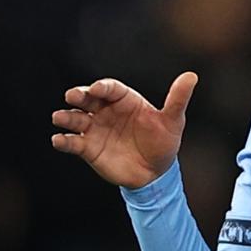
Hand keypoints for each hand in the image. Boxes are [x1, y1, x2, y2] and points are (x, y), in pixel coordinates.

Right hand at [51, 74, 197, 188]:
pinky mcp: (88, 148)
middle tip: (72, 96)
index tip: (96, 89)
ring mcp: (96, 129)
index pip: (110, 89)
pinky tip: (58, 140)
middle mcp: (107, 111)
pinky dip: (64, 141)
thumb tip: (192, 76)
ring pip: (76, 119)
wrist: (155, 174)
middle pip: (88, 99)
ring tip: (59, 118)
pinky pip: (73, 142)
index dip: (102, 88)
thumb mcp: (173, 121)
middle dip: (79, 96)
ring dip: (66, 117)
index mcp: (125, 101)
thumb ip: (177, 99)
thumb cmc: (164, 143)